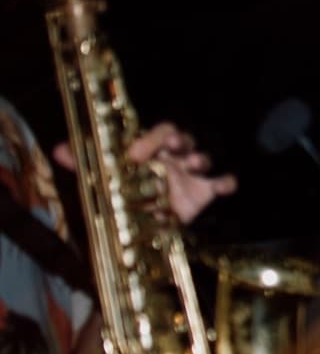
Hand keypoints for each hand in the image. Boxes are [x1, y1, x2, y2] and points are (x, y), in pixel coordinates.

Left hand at [54, 122, 236, 224]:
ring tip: (194, 164)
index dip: (151, 137)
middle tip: (171, 146)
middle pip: (184, 139)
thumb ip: (86, 163)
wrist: (150, 222)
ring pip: (203, 157)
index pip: (160, 131)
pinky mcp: (206, 192)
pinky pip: (223, 182)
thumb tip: (58, 151)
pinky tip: (223, 185)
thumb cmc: (132, 191)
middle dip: (179, 140)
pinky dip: (227, 182)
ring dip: (200, 158)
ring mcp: (191, 174)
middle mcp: (174, 157)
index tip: (135, 153)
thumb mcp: (107, 177)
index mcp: (153, 149)